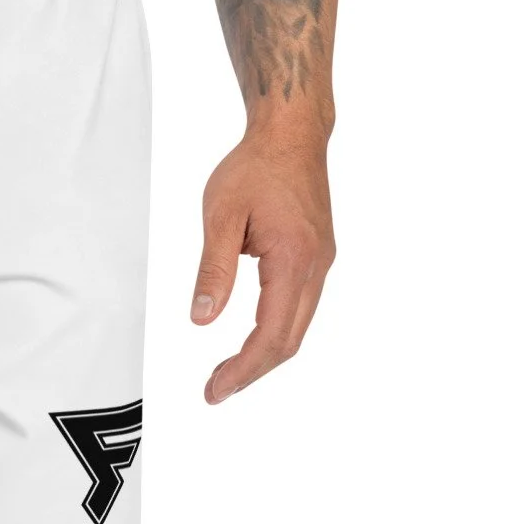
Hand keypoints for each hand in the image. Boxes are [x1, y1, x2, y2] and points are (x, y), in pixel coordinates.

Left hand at [191, 126, 334, 403]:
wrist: (292, 133)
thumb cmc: (256, 166)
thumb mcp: (220, 215)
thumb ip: (212, 270)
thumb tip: (202, 320)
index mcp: (293, 259)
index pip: (270, 335)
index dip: (243, 370)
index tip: (215, 390)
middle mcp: (316, 267)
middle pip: (288, 341)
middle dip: (252, 372)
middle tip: (215, 390)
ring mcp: (321, 263)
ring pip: (297, 328)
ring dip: (263, 355)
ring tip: (227, 372)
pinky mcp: (317, 258)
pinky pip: (300, 309)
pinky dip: (275, 333)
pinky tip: (250, 340)